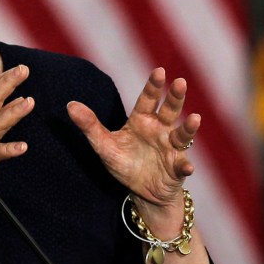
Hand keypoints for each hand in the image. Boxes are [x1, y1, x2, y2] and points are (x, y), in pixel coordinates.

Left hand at [67, 68, 199, 217]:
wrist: (141, 192)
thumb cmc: (124, 163)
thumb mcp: (103, 145)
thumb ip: (89, 125)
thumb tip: (70, 105)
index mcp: (143, 120)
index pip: (148, 100)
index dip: (154, 86)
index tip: (159, 71)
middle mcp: (160, 130)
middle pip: (170, 111)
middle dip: (175, 97)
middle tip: (180, 82)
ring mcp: (171, 148)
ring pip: (182, 134)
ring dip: (188, 127)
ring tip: (194, 119)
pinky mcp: (177, 168)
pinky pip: (182, 165)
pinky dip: (185, 166)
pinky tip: (187, 167)